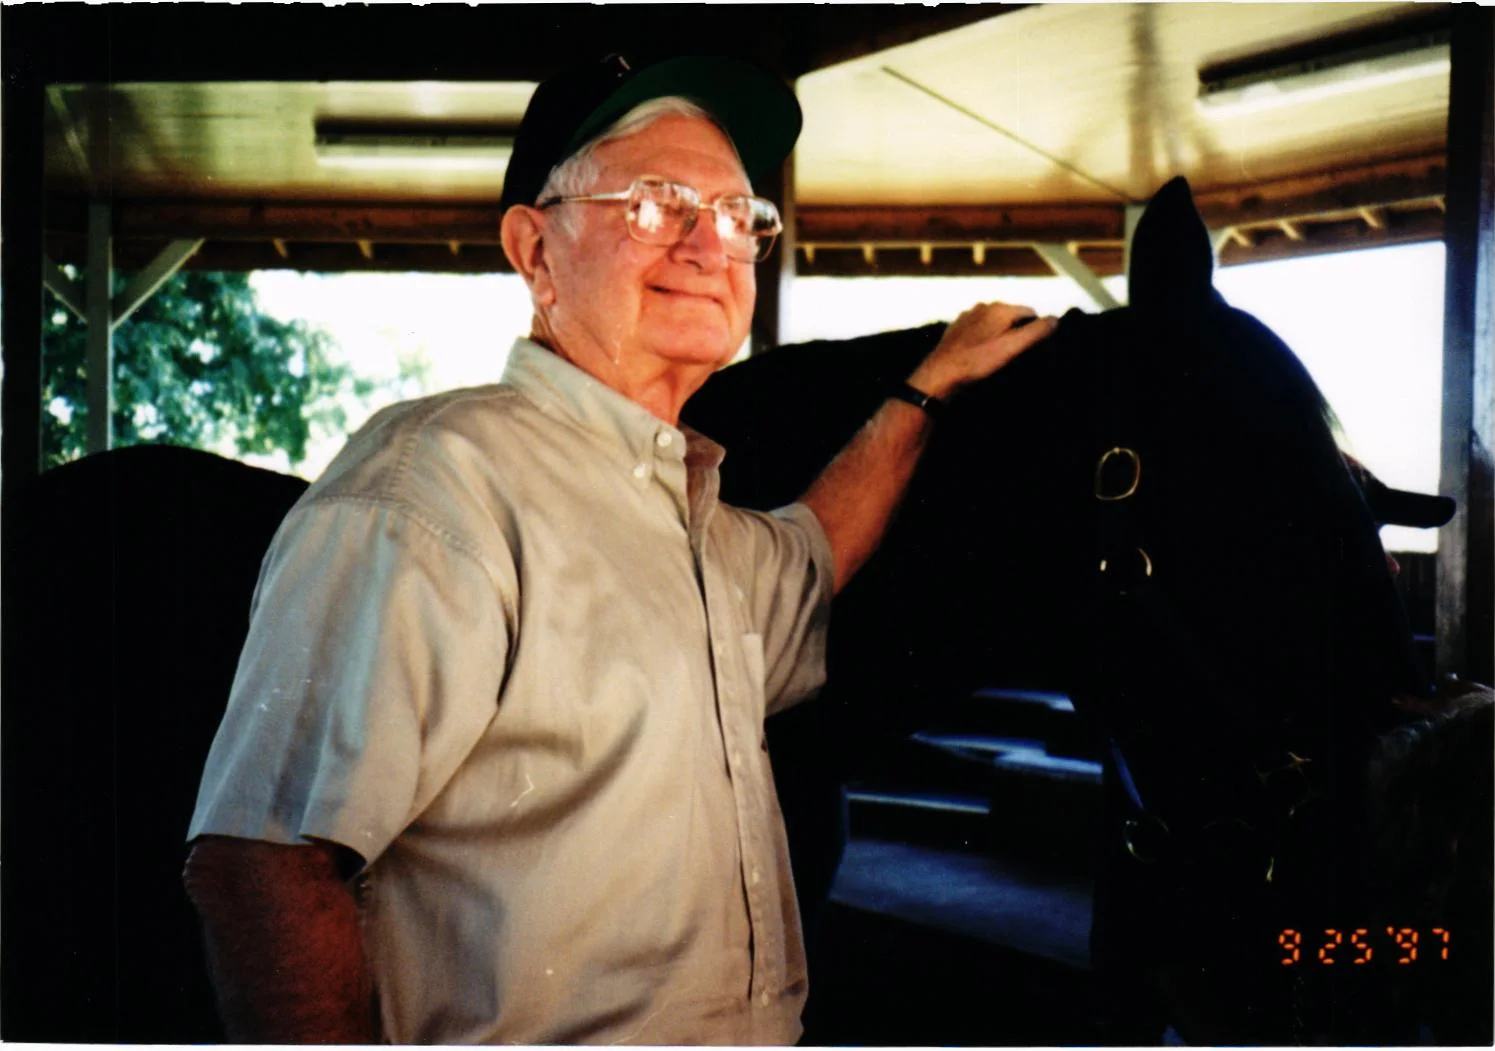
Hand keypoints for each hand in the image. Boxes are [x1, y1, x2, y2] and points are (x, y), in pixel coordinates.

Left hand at [909, 301, 1057, 399]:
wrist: (940, 373)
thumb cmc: (976, 361)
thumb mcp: (1011, 347)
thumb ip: (1035, 332)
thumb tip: (1055, 319)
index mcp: (999, 308)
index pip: (1030, 313)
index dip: (1036, 329)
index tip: (1033, 349)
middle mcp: (983, 306)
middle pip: (1012, 317)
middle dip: (1017, 332)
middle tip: (1016, 356)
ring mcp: (968, 316)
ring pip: (994, 324)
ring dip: (1000, 336)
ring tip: (998, 358)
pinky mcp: (957, 328)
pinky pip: (979, 331)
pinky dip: (984, 340)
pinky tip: (981, 356)